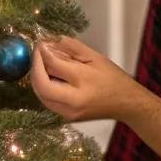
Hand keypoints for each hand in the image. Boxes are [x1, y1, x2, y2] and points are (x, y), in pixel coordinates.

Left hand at [29, 37, 144, 123]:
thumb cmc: (112, 77)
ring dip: (36, 77)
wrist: (125, 104)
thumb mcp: (94, 56)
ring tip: (42, 63)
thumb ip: (70, 47)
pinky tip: (49, 77)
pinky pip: (46, 100)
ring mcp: (68, 113)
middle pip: (41, 85)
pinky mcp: (65, 118)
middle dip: (34, 67)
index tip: (40, 43)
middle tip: (37, 54)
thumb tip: (48, 42)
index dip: (42, 52)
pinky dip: (43, 87)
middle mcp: (73, 100)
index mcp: (83, 81)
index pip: (53, 65)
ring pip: (40, 95)